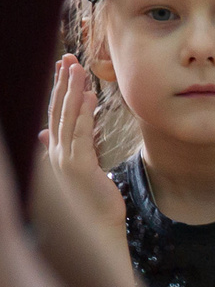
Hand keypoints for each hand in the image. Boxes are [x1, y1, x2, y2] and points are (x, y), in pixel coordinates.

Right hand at [40, 57, 124, 243]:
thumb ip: (64, 149)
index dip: (58, 90)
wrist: (99, 226)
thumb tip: (44, 134)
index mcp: (55, 151)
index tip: (62, 68)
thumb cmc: (92, 199)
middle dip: (61, 83)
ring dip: (71, 92)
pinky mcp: (78, 166)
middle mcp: (54, 152)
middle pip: (56, 111)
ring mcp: (63, 159)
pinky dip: (83, 113)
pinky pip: (80, 133)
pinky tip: (88, 96)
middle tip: (67, 60)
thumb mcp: (77, 170)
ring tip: (76, 69)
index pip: (54, 114)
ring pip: (66, 118)